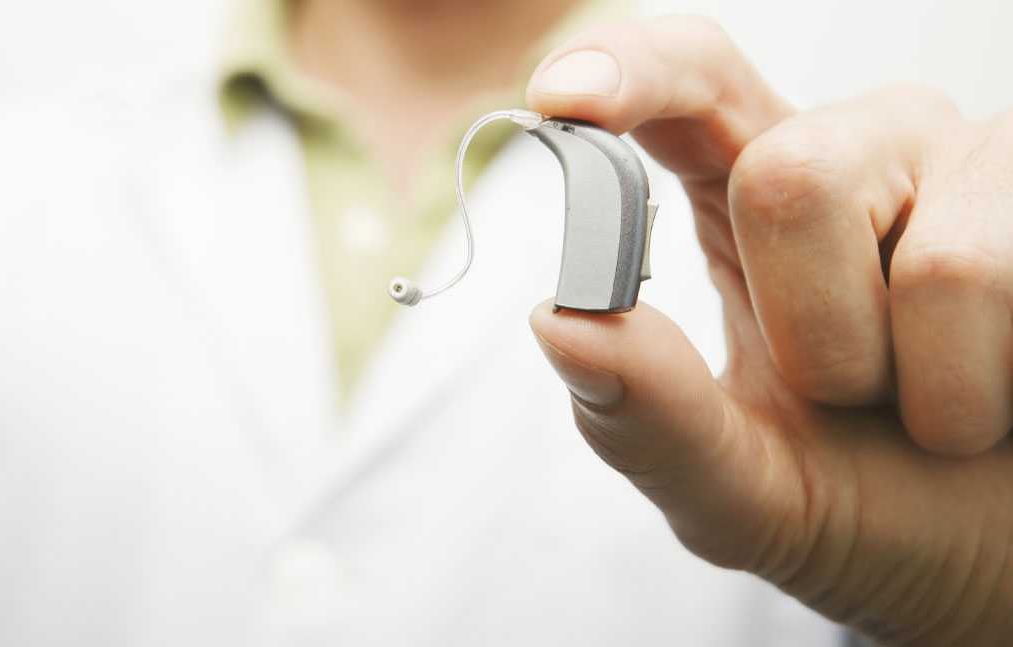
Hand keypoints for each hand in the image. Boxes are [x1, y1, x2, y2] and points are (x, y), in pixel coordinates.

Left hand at [526, 16, 1012, 645]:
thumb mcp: (740, 489)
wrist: (995, 558)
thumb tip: (558, 324)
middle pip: (787, 175)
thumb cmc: (869, 504)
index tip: (561, 100)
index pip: (689, 82)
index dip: (629, 72)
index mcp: (755, 197)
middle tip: (854, 396)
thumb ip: (649, 419)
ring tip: (943, 407)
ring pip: (932, 260)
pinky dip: (989, 391)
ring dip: (921, 386)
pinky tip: (1007, 391)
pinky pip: (1004, 282)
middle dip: (814, 338)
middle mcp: (862, 152)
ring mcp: (974, 166)